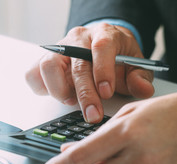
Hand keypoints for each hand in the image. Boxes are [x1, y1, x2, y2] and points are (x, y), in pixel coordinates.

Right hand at [26, 23, 153, 122]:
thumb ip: (140, 78)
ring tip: (71, 101)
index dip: (103, 70)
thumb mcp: (135, 65)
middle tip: (92, 115)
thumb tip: (143, 90)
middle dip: (85, 94)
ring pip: (48, 66)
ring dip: (59, 90)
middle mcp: (78, 39)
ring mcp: (59, 49)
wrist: (101, 46)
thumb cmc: (117, 57)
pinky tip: (59, 95)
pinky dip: (42, 89)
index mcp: (104, 35)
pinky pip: (33, 74)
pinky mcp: (44, 60)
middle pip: (77, 64)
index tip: (107, 93)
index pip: (101, 47)